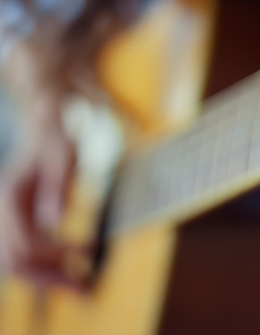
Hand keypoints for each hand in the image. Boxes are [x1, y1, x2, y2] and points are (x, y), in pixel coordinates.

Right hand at [0, 99, 83, 289]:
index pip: (25, 242)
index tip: (89, 254)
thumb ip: (58, 186)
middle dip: (50, 278)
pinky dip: (42, 267)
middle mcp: (0, 212)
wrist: (43, 131)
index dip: (57, 254)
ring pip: (14, 263)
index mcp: (10, 198)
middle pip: (15, 261)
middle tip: (86, 289)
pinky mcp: (13, 225)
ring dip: (46, 278)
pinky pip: (20, 255)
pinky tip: (67, 268)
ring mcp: (3, 220)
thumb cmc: (56, 142)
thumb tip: (55, 221)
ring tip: (80, 285)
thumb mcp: (63, 156)